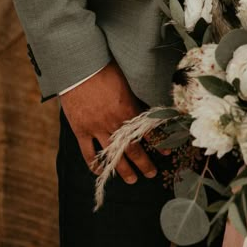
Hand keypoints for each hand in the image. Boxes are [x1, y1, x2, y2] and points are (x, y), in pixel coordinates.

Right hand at [60, 61, 156, 182]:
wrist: (79, 66)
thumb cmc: (105, 68)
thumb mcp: (126, 82)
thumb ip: (136, 98)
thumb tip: (150, 107)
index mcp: (128, 110)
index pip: (147, 133)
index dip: (159, 144)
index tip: (167, 153)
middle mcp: (114, 123)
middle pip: (132, 149)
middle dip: (144, 163)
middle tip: (151, 174)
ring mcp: (96, 128)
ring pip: (112, 155)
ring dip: (124, 169)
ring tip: (132, 180)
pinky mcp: (80, 130)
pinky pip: (88, 153)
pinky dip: (95, 164)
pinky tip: (102, 171)